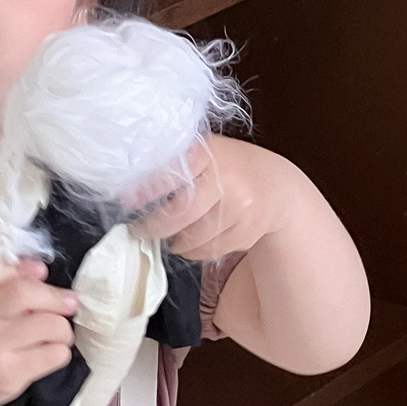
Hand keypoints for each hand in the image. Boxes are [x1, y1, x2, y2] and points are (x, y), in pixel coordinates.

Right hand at [0, 257, 77, 405]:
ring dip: (63, 328)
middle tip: (68, 303)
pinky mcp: (9, 376)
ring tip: (58, 332)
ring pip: (50, 325)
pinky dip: (61, 350)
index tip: (41, 271)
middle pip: (25, 294)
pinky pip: (54, 355)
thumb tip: (39, 271)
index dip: (24, 268)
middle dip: (56, 297)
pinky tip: (49, 351)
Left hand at [127, 134, 297, 258]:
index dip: (145, 193)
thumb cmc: (232, 168)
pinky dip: (194, 251)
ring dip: (175, 242)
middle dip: (153, 228)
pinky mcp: (246, 234)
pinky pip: (208, 251)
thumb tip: (131, 195)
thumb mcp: (207, 154)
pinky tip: (194, 240)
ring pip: (192, 239)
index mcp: (210, 154)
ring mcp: (239, 210)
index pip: (170, 176)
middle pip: (179, 215)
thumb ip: (174, 167)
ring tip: (171, 235)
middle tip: (140, 230)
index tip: (127, 204)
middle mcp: (227, 181)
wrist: (279, 186)